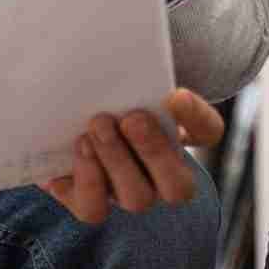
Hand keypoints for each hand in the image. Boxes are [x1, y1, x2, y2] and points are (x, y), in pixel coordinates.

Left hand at [40, 89, 224, 224]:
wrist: (66, 112)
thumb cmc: (105, 91)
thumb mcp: (125, 78)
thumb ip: (135, 73)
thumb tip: (131, 60)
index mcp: (182, 134)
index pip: (208, 130)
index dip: (194, 116)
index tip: (174, 95)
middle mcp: (162, 174)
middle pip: (177, 184)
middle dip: (153, 151)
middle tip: (130, 119)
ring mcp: (128, 192)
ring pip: (135, 198)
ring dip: (115, 165)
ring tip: (91, 133)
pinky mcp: (91, 202)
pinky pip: (91, 209)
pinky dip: (77, 186)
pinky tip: (60, 168)